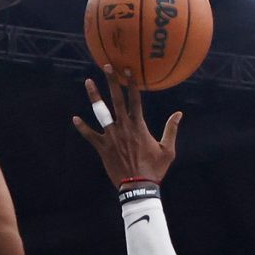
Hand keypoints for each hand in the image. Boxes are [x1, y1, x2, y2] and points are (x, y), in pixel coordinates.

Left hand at [72, 69, 180, 189]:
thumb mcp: (168, 150)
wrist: (138, 187)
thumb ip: (171, 130)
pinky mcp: (102, 148)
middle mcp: (124, 127)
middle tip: (106, 66)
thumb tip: (179, 114)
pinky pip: (90, 136)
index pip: (135, 100)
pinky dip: (82, 127)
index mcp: (139, 126)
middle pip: (117, 100)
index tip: (128, 70)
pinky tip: (75, 118)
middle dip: (111, 82)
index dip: (131, 84)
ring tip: (89, 82)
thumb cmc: (154, 169)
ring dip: (94, 96)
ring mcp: (111, 137)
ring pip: (101, 113)